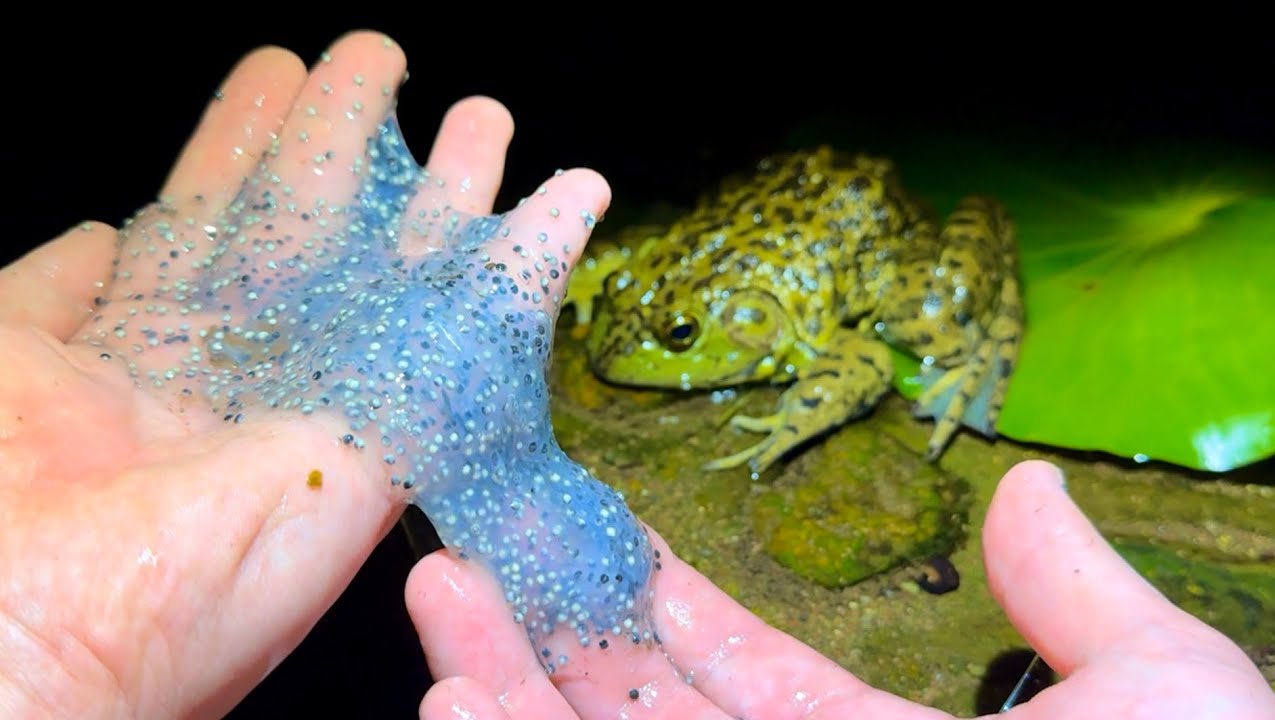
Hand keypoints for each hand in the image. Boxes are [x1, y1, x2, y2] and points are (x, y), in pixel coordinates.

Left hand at [0, 31, 608, 717]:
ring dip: (456, 189)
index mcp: (161, 334)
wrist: (66, 627)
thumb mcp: (9, 354)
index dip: (253, 134)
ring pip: (411, 267)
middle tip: (382, 57)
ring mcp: (339, 387)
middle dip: (354, 134)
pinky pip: (486, 330)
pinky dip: (533, 262)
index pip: (221, 211)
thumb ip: (49, 287)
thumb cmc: (11, 489)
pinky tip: (568, 198)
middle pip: (322, 223)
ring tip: (488, 118)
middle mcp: (258, 353)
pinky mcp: (408, 426)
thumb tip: (104, 231)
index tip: (283, 65)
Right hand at [408, 460, 1274, 718]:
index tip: (603, 530)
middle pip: (634, 714)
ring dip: (500, 686)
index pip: (742, 672)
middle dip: (548, 629)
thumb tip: (1030, 489)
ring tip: (440, 597)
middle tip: (472, 547)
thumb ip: (1076, 602)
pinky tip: (452, 702)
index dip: (668, 598)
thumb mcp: (1157, 698)